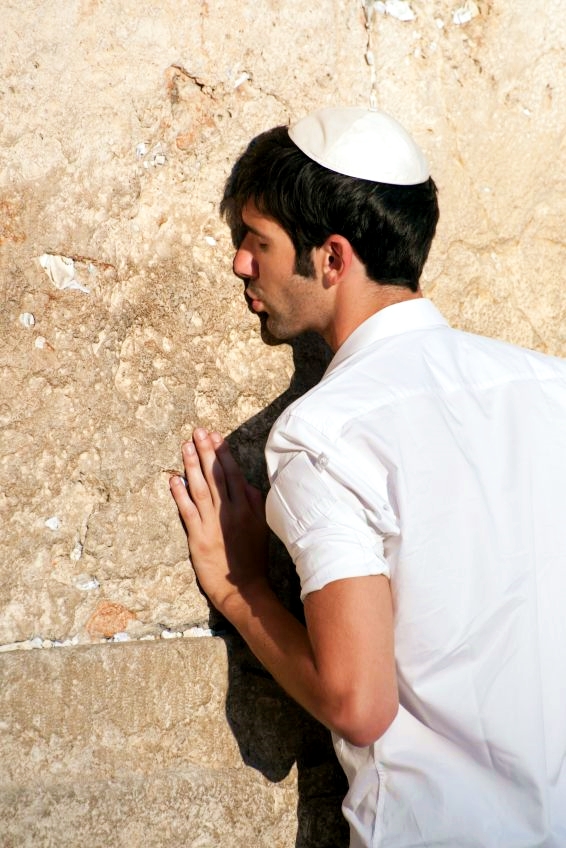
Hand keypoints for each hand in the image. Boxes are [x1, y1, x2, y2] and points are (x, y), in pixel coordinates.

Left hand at [169, 428, 269, 614]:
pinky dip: (179, 494)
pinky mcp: (199, 537)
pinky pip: (187, 511)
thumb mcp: (263, 527)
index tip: (216, 436)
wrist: (244, 588)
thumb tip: (247, 483)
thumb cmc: (253, 558)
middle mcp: (230, 512)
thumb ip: (256, 503)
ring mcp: (213, 524)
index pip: (233, 474)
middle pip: (216, 475)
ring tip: (186, 446)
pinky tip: (173, 479)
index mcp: (247, 508)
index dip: (223, 453)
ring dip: (192, 466)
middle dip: (207, 451)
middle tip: (198, 431)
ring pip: (200, 488)